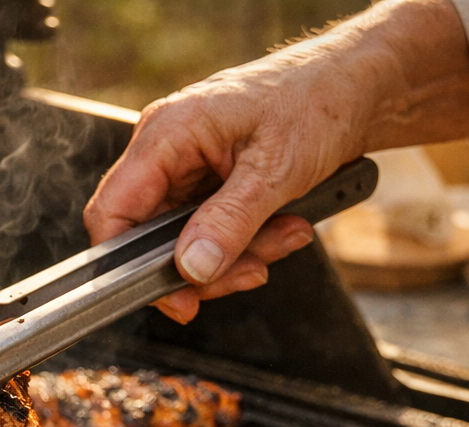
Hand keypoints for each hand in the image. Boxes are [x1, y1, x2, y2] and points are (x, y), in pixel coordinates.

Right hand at [84, 0, 468, 323]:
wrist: (355, 86)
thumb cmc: (317, 102)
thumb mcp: (275, 170)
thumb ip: (229, 222)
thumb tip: (190, 267)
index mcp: (165, 134)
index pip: (112, 213)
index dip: (129, 266)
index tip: (173, 298)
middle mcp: (166, 150)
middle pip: (150, 238)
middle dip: (204, 265)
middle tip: (250, 271)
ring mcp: (186, 167)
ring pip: (185, 241)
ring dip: (236, 255)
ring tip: (284, 236)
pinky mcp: (208, 182)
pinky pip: (210, 230)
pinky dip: (245, 241)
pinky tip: (281, 228)